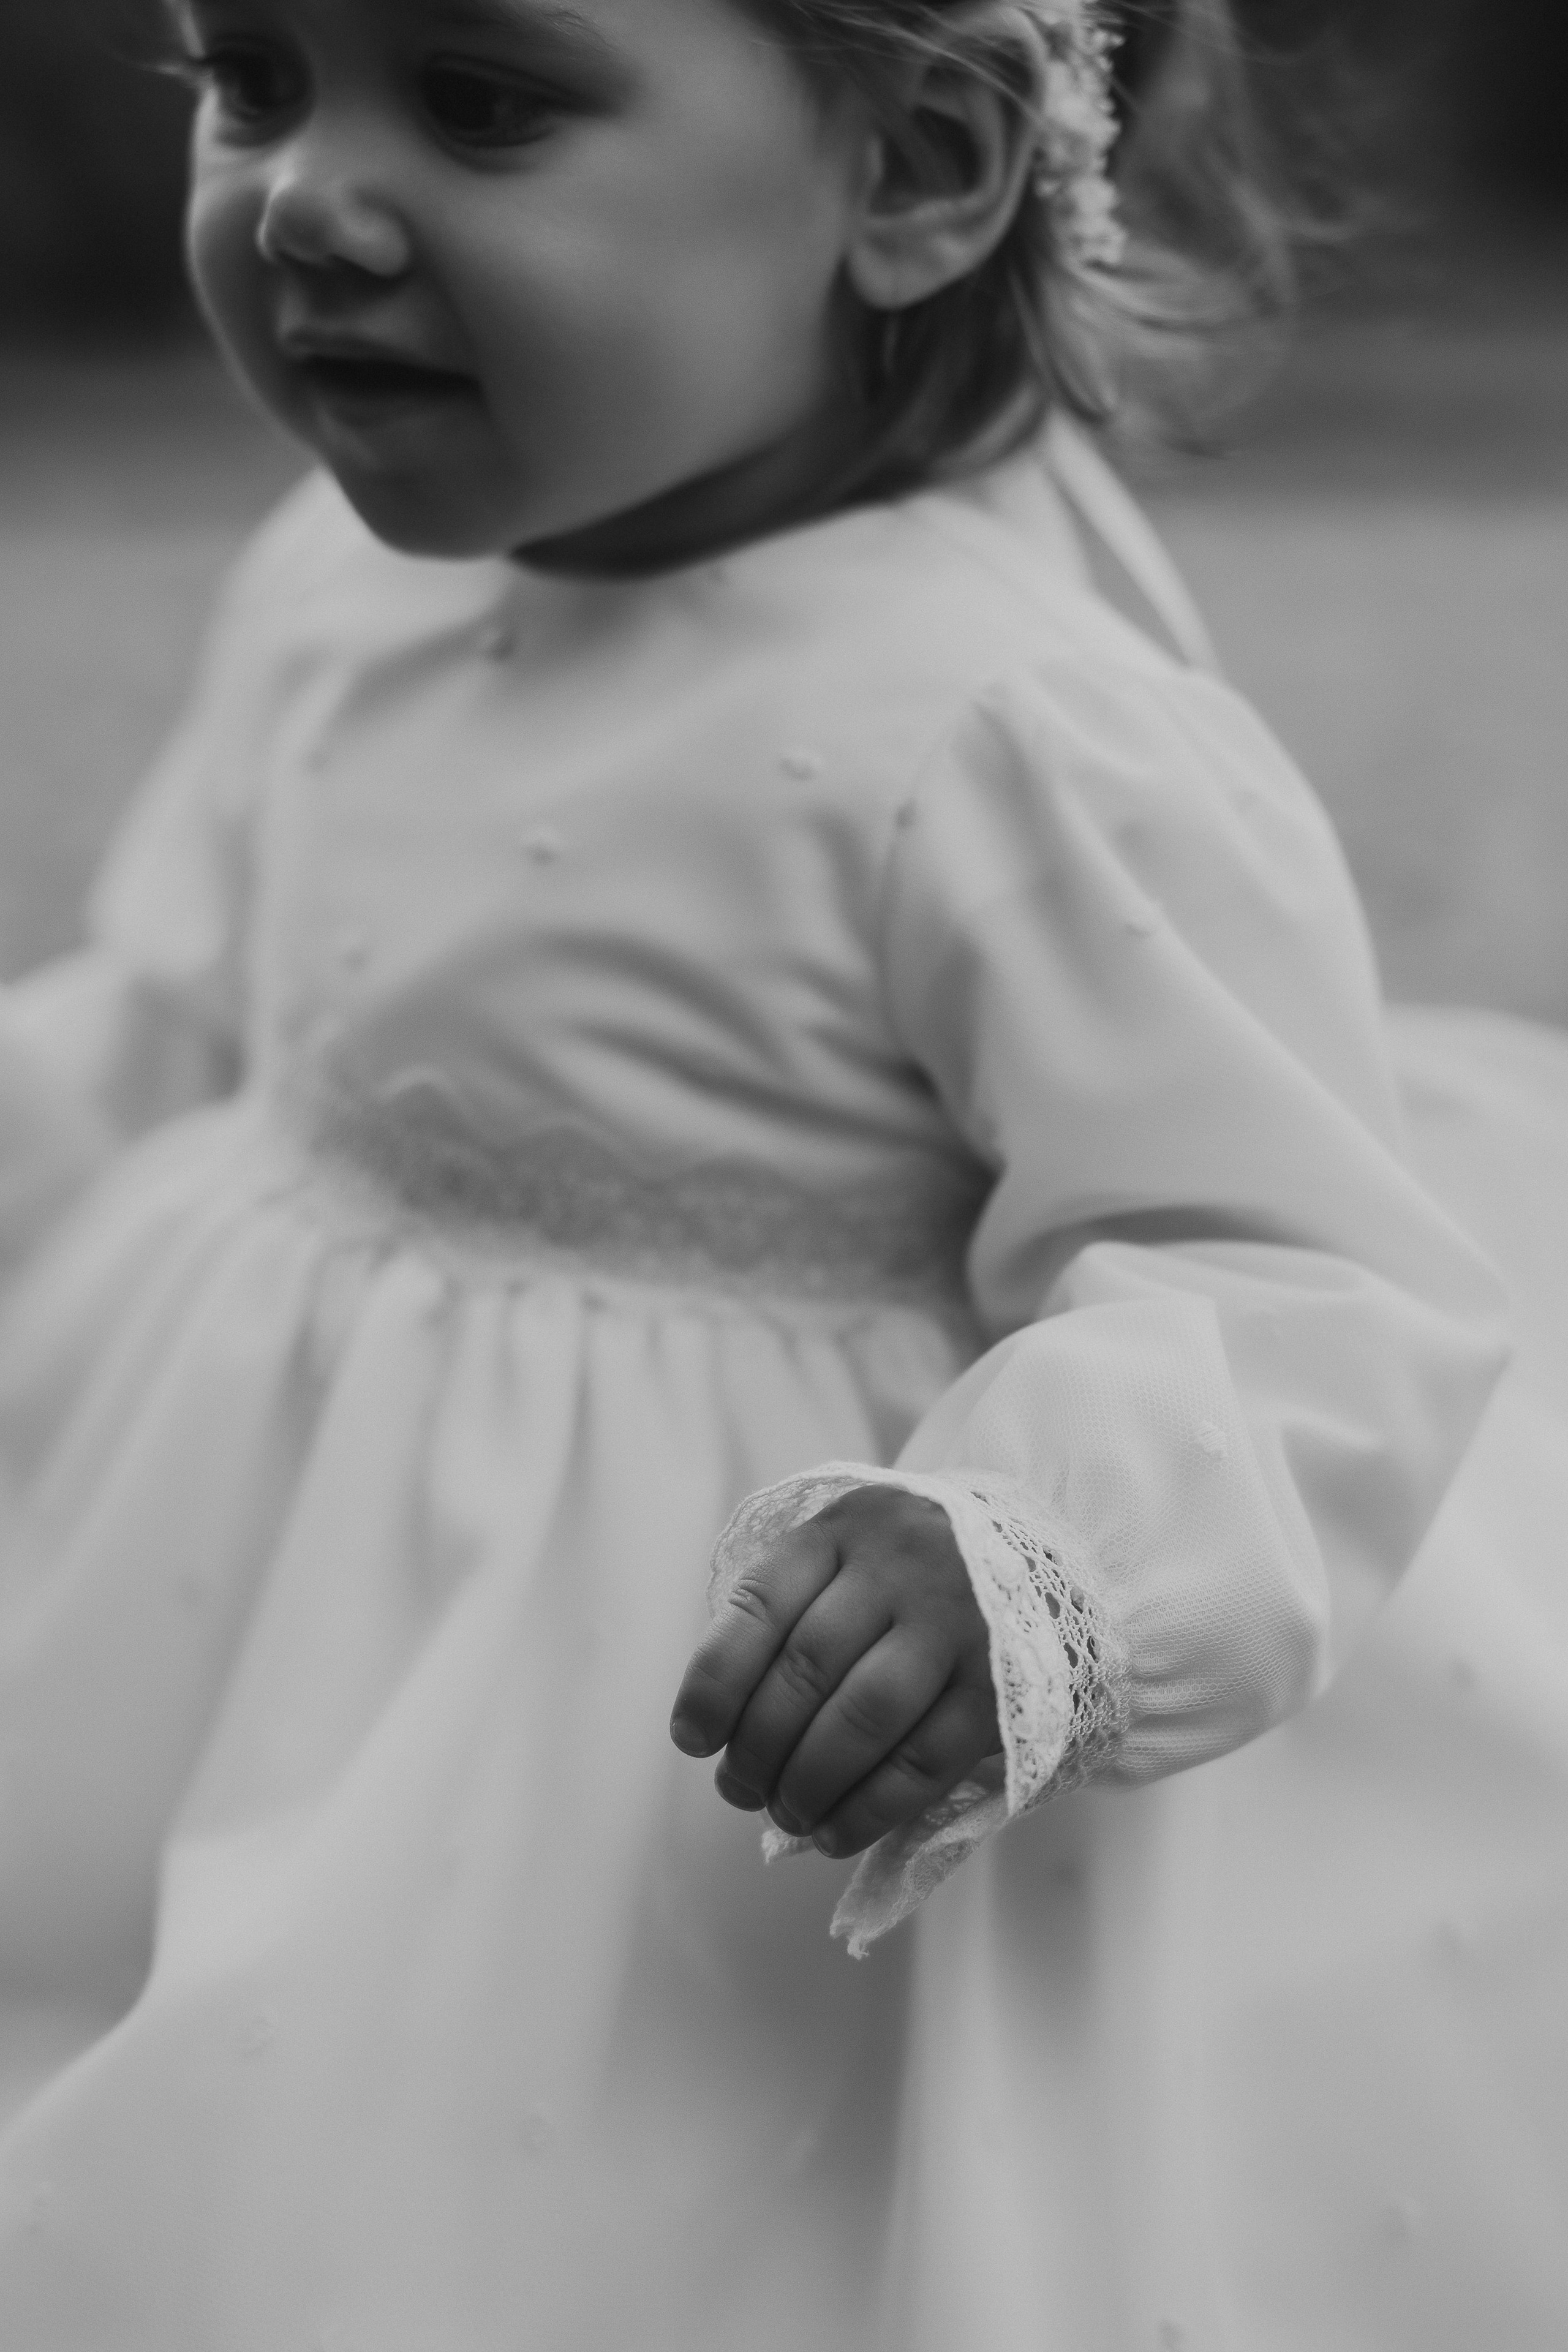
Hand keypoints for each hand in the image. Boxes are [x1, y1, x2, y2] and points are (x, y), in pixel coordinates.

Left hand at [670, 1486, 1000, 1858]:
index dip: (714, 1682)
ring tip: (784, 1812)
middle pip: (807, 1669)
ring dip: (808, 1782)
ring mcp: (959, 1623)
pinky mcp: (1002, 1686)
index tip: (690, 1739)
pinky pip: (923, 1761)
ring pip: (863, 1718)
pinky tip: (833, 1833)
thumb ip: (787, 1617)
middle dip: (758, 1748)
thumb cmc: (906, 1576)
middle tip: (739, 1790)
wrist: (1036, 1561)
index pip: (761, 1604)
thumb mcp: (844, 1558)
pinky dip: (868, 1809)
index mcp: (847, 1527)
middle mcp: (904, 1565)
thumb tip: (718, 1733)